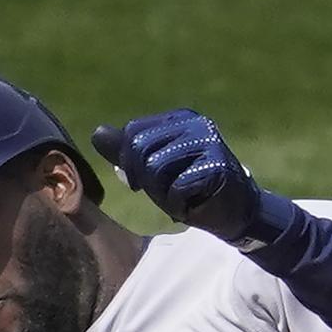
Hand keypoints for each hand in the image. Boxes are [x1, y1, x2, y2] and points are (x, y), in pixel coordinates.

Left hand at [90, 109, 270, 245]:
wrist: (234, 212)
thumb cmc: (192, 190)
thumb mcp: (154, 170)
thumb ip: (127, 152)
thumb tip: (97, 134)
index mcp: (178, 118)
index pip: (133, 132)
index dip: (129, 162)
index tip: (142, 182)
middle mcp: (194, 123)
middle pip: (141, 149)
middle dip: (146, 180)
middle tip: (167, 192)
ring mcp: (208, 143)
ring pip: (156, 168)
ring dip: (163, 194)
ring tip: (182, 196)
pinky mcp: (217, 166)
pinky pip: (177, 188)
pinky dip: (179, 205)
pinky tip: (195, 204)